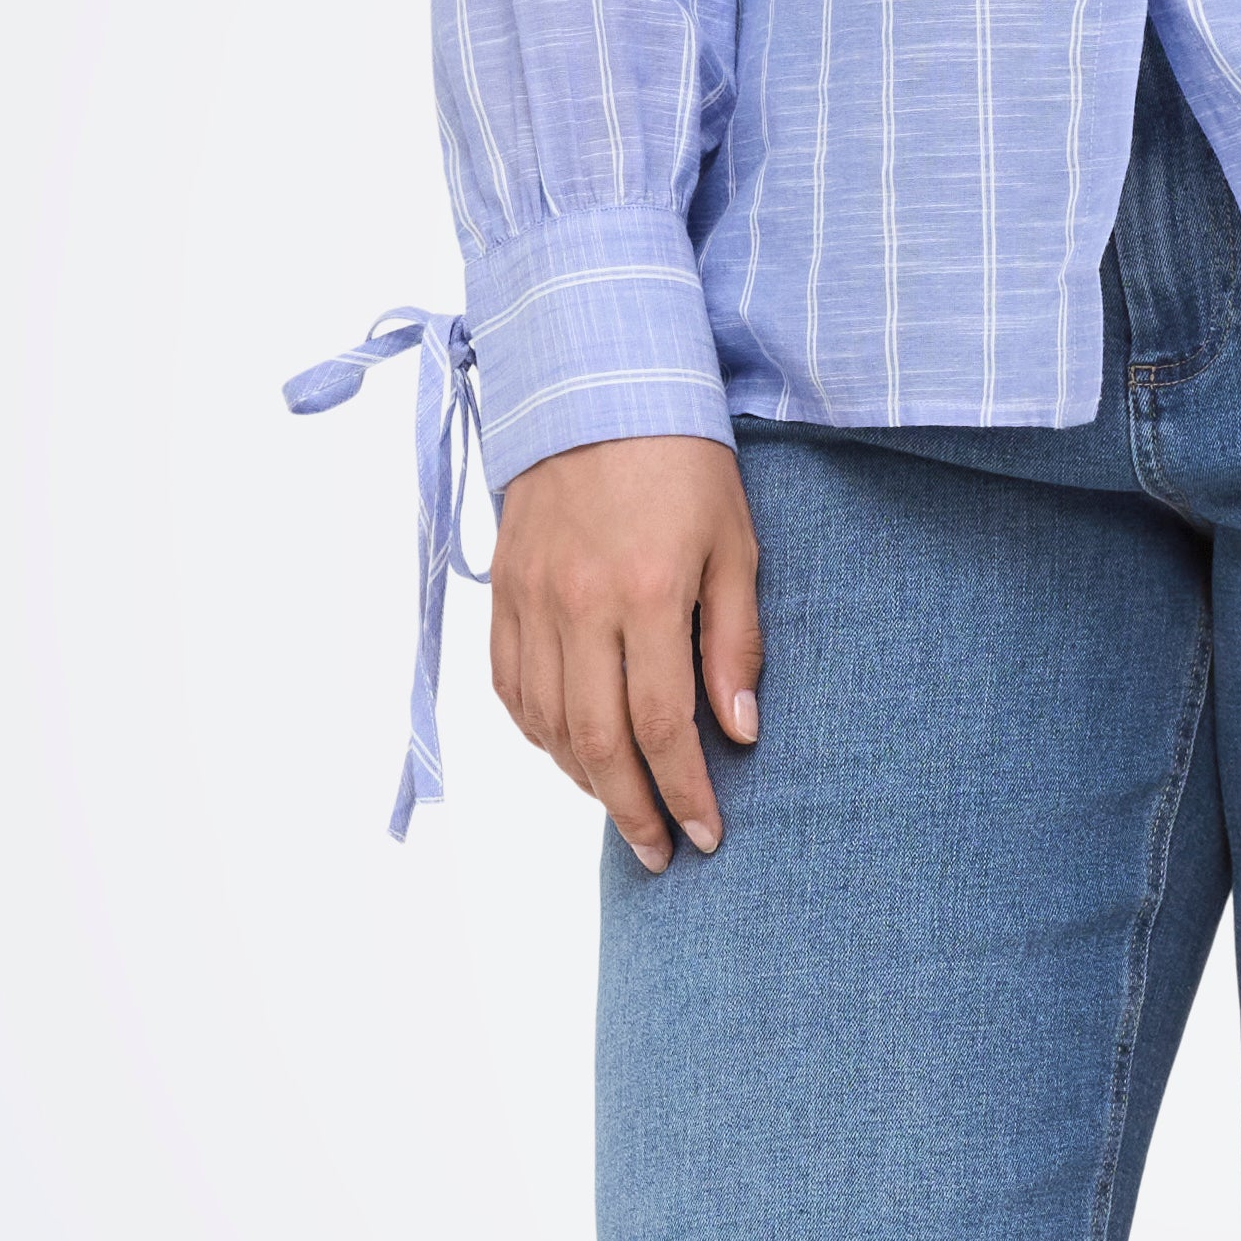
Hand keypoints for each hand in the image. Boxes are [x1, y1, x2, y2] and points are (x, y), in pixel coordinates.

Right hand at [484, 433, 762, 867]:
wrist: (595, 385)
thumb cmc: (683, 462)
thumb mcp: (735, 544)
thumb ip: (735, 641)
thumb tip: (738, 731)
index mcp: (647, 594)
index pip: (662, 727)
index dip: (685, 793)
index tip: (706, 836)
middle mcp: (579, 605)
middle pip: (598, 743)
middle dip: (633, 811)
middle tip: (660, 854)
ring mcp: (531, 600)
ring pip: (547, 724)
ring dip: (585, 780)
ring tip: (623, 809)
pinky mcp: (502, 590)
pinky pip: (510, 686)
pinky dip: (538, 733)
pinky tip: (571, 752)